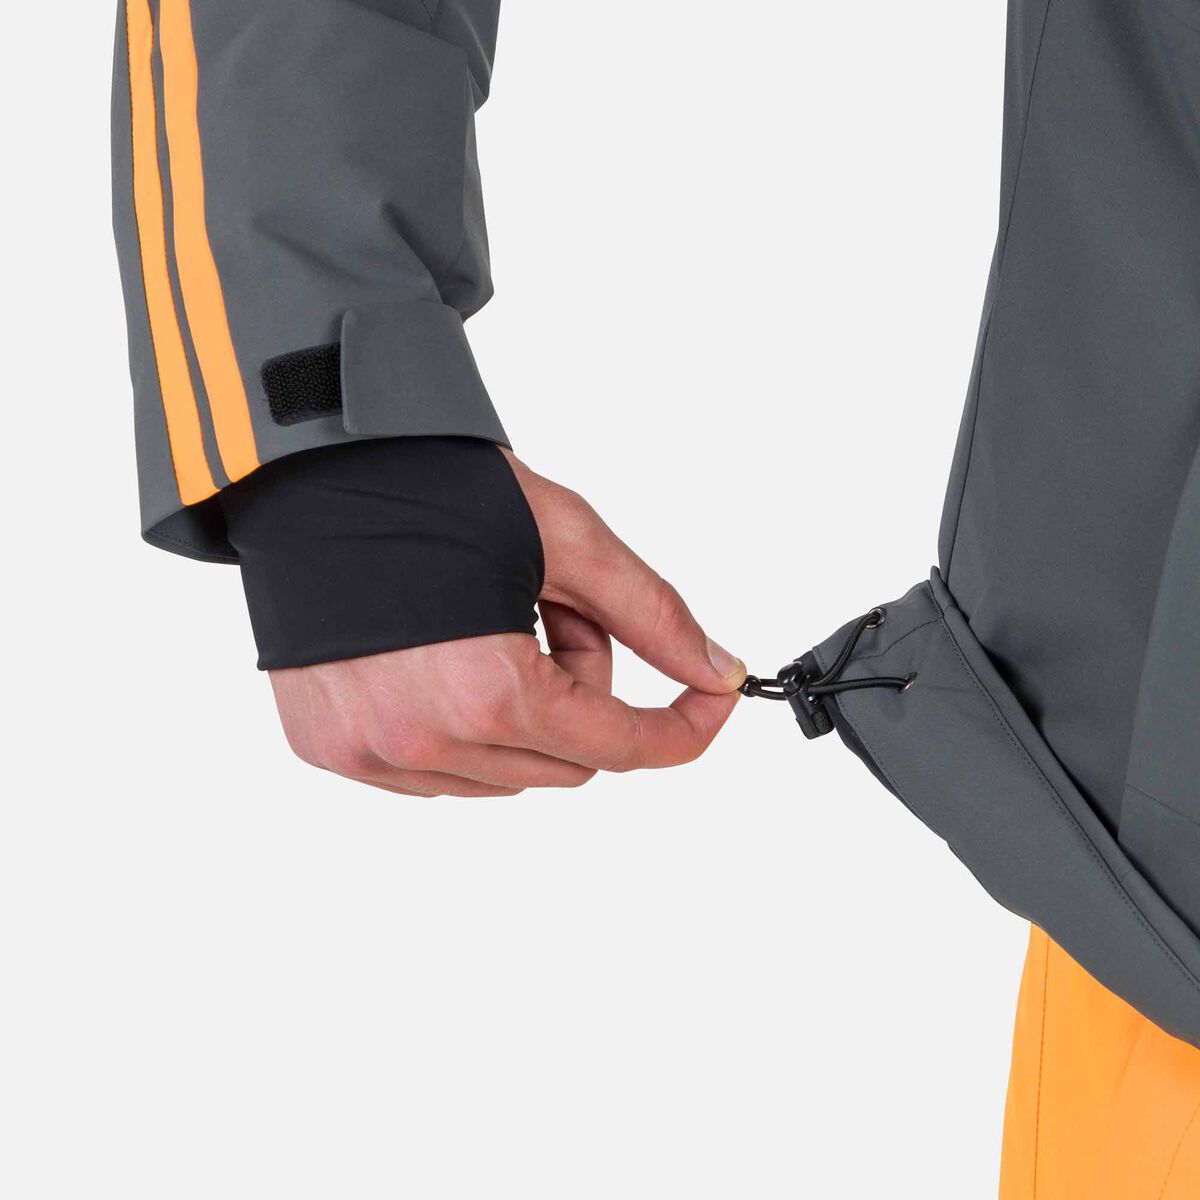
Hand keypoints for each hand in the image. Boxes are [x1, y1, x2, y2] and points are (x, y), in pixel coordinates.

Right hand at [270, 452, 744, 795]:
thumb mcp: (568, 538)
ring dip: (525, 711)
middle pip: (569, 761)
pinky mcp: (334, 750)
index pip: (622, 748)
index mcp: (488, 694)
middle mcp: (424, 743)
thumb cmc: (433, 486)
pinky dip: (466, 725)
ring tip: (491, 622)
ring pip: (508, 771)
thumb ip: (654, 615)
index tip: (708, 702)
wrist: (310, 467)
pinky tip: (445, 651)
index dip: (683, 727)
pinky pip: (441, 770)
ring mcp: (372, 755)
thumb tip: (715, 671)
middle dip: (586, 692)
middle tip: (557, 610)